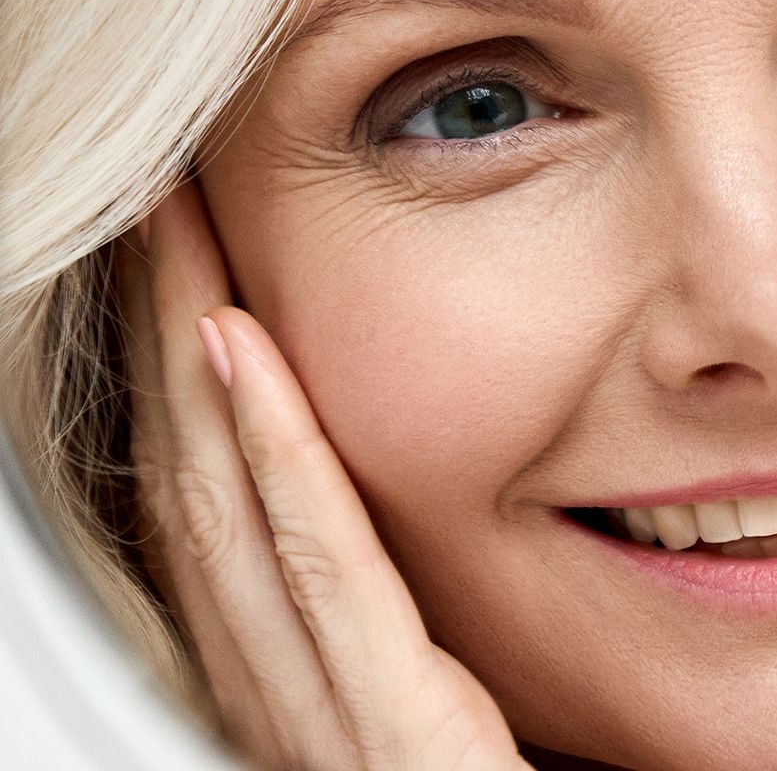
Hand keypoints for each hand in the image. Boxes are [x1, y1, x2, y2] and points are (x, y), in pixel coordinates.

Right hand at [117, 179, 526, 770]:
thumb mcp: (468, 718)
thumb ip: (434, 643)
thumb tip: (443, 543)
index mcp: (318, 688)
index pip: (240, 509)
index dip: (201, 386)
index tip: (196, 268)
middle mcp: (295, 696)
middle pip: (208, 489)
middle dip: (170, 343)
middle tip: (154, 212)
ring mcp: (328, 719)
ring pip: (235, 509)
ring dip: (195, 360)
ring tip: (172, 240)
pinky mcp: (391, 738)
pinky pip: (321, 574)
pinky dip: (275, 454)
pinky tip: (243, 356)